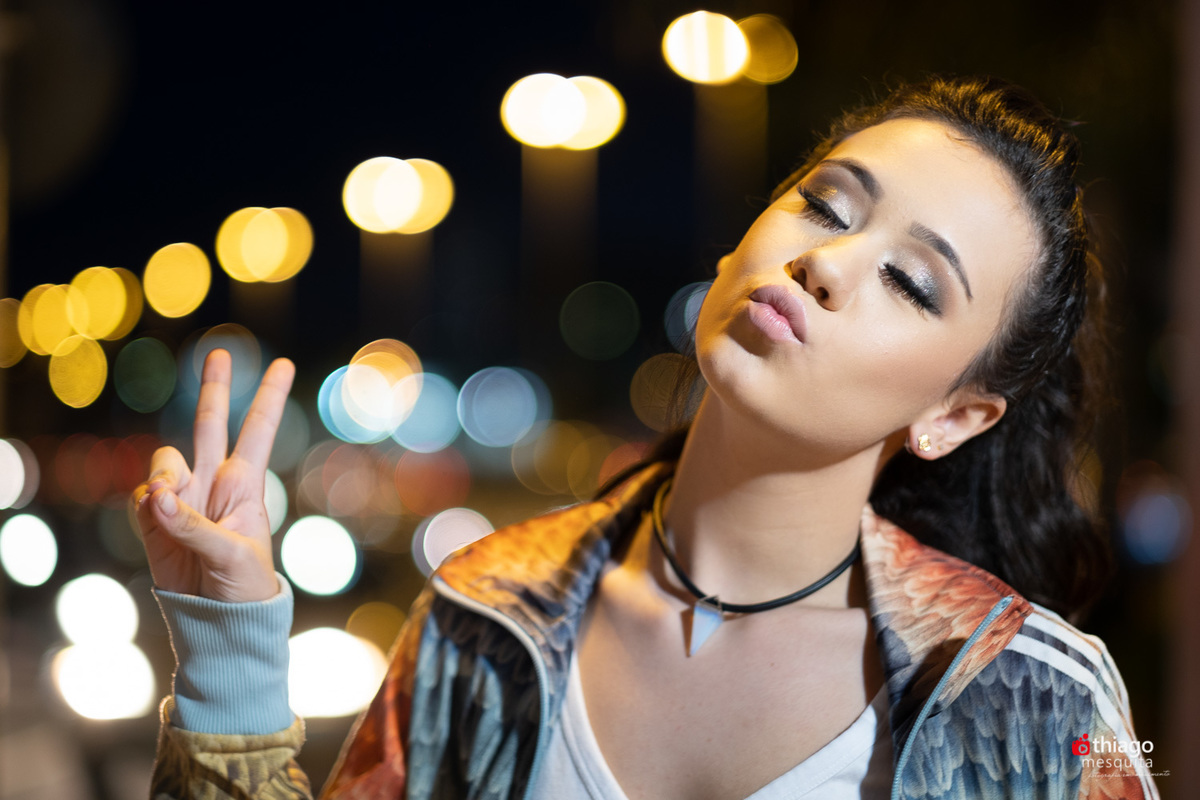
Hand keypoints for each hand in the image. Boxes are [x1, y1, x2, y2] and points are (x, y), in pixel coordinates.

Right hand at [132, 348, 295, 601]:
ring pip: (166, 460)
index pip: (257, 431)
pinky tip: (155, 516)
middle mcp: (214, 483)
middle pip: (210, 424)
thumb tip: (156, 496)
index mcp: (245, 485)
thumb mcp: (231, 557)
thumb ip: (193, 525)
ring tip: (167, 500)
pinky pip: (142, 496)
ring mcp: (184, 498)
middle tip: (219, 353)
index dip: (269, 397)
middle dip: (214, 389)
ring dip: (163, 473)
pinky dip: (145, 503)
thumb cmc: (243, 587)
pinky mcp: (155, 519)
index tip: (284, 364)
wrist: (218, 620)